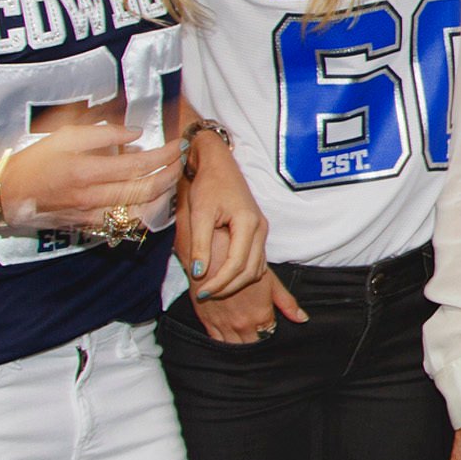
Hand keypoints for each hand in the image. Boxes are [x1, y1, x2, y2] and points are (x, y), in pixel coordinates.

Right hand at [0, 122, 185, 229]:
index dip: (164, 156)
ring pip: (141, 211)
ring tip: (172, 177)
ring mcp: (92, 215)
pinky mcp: (88, 226)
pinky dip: (144, 211)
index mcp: (87, 171)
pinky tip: (152, 198)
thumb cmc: (36, 159)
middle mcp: (92, 197)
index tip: (177, 145)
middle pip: (146, 190)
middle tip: (181, 161)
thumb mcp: (66, 135)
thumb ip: (103, 134)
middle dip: (171, 175)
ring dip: (163, 194)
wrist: (7, 192)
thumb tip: (136, 135)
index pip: (139, 165)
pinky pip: (125, 222)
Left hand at [175, 133, 274, 302]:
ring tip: (213, 289)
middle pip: (251, 271)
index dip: (220, 282)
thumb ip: (200, 244)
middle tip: (205, 294)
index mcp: (248, 223)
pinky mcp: (257, 231)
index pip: (237, 264)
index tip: (201, 292)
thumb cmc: (208, 185)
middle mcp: (260, 228)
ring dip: (236, 283)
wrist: (218, 165)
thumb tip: (199, 273)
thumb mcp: (199, 214)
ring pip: (256, 268)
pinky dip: (242, 274)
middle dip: (228, 287)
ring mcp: (261, 230)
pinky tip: (225, 277)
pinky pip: (255, 260)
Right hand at [196, 271, 305, 344]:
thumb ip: (287, 303)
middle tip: (256, 334)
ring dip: (239, 344)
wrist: (214, 258)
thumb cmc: (243, 266)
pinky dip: (222, 342)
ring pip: (234, 347)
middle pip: (252, 345)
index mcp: (261, 316)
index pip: (269, 336)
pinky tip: (227, 337)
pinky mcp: (207, 323)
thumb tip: (302, 319)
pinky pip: (216, 342)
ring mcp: (224, 326)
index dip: (270, 333)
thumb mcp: (270, 282)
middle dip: (255, 342)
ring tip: (242, 336)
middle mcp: (243, 325)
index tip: (267, 328)